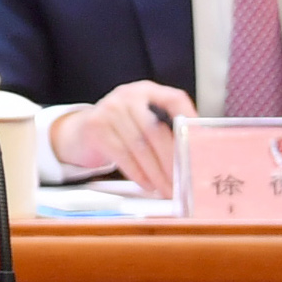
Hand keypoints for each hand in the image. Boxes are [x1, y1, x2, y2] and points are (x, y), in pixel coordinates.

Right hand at [49, 81, 195, 196]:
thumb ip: (165, 129)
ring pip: (139, 147)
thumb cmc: (122, 129)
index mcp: (145, 91)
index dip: (189, 118)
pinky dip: (138, 174)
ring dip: (156, 173)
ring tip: (167, 189)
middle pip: (155, 130)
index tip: (200, 140)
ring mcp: (109, 109)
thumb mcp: (142, 119)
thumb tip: (194, 156)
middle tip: (182, 181)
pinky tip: (147, 184)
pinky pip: (122, 155)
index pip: (173, 98)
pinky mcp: (96, 127)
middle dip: (171, 161)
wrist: (81, 130)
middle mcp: (127, 96)